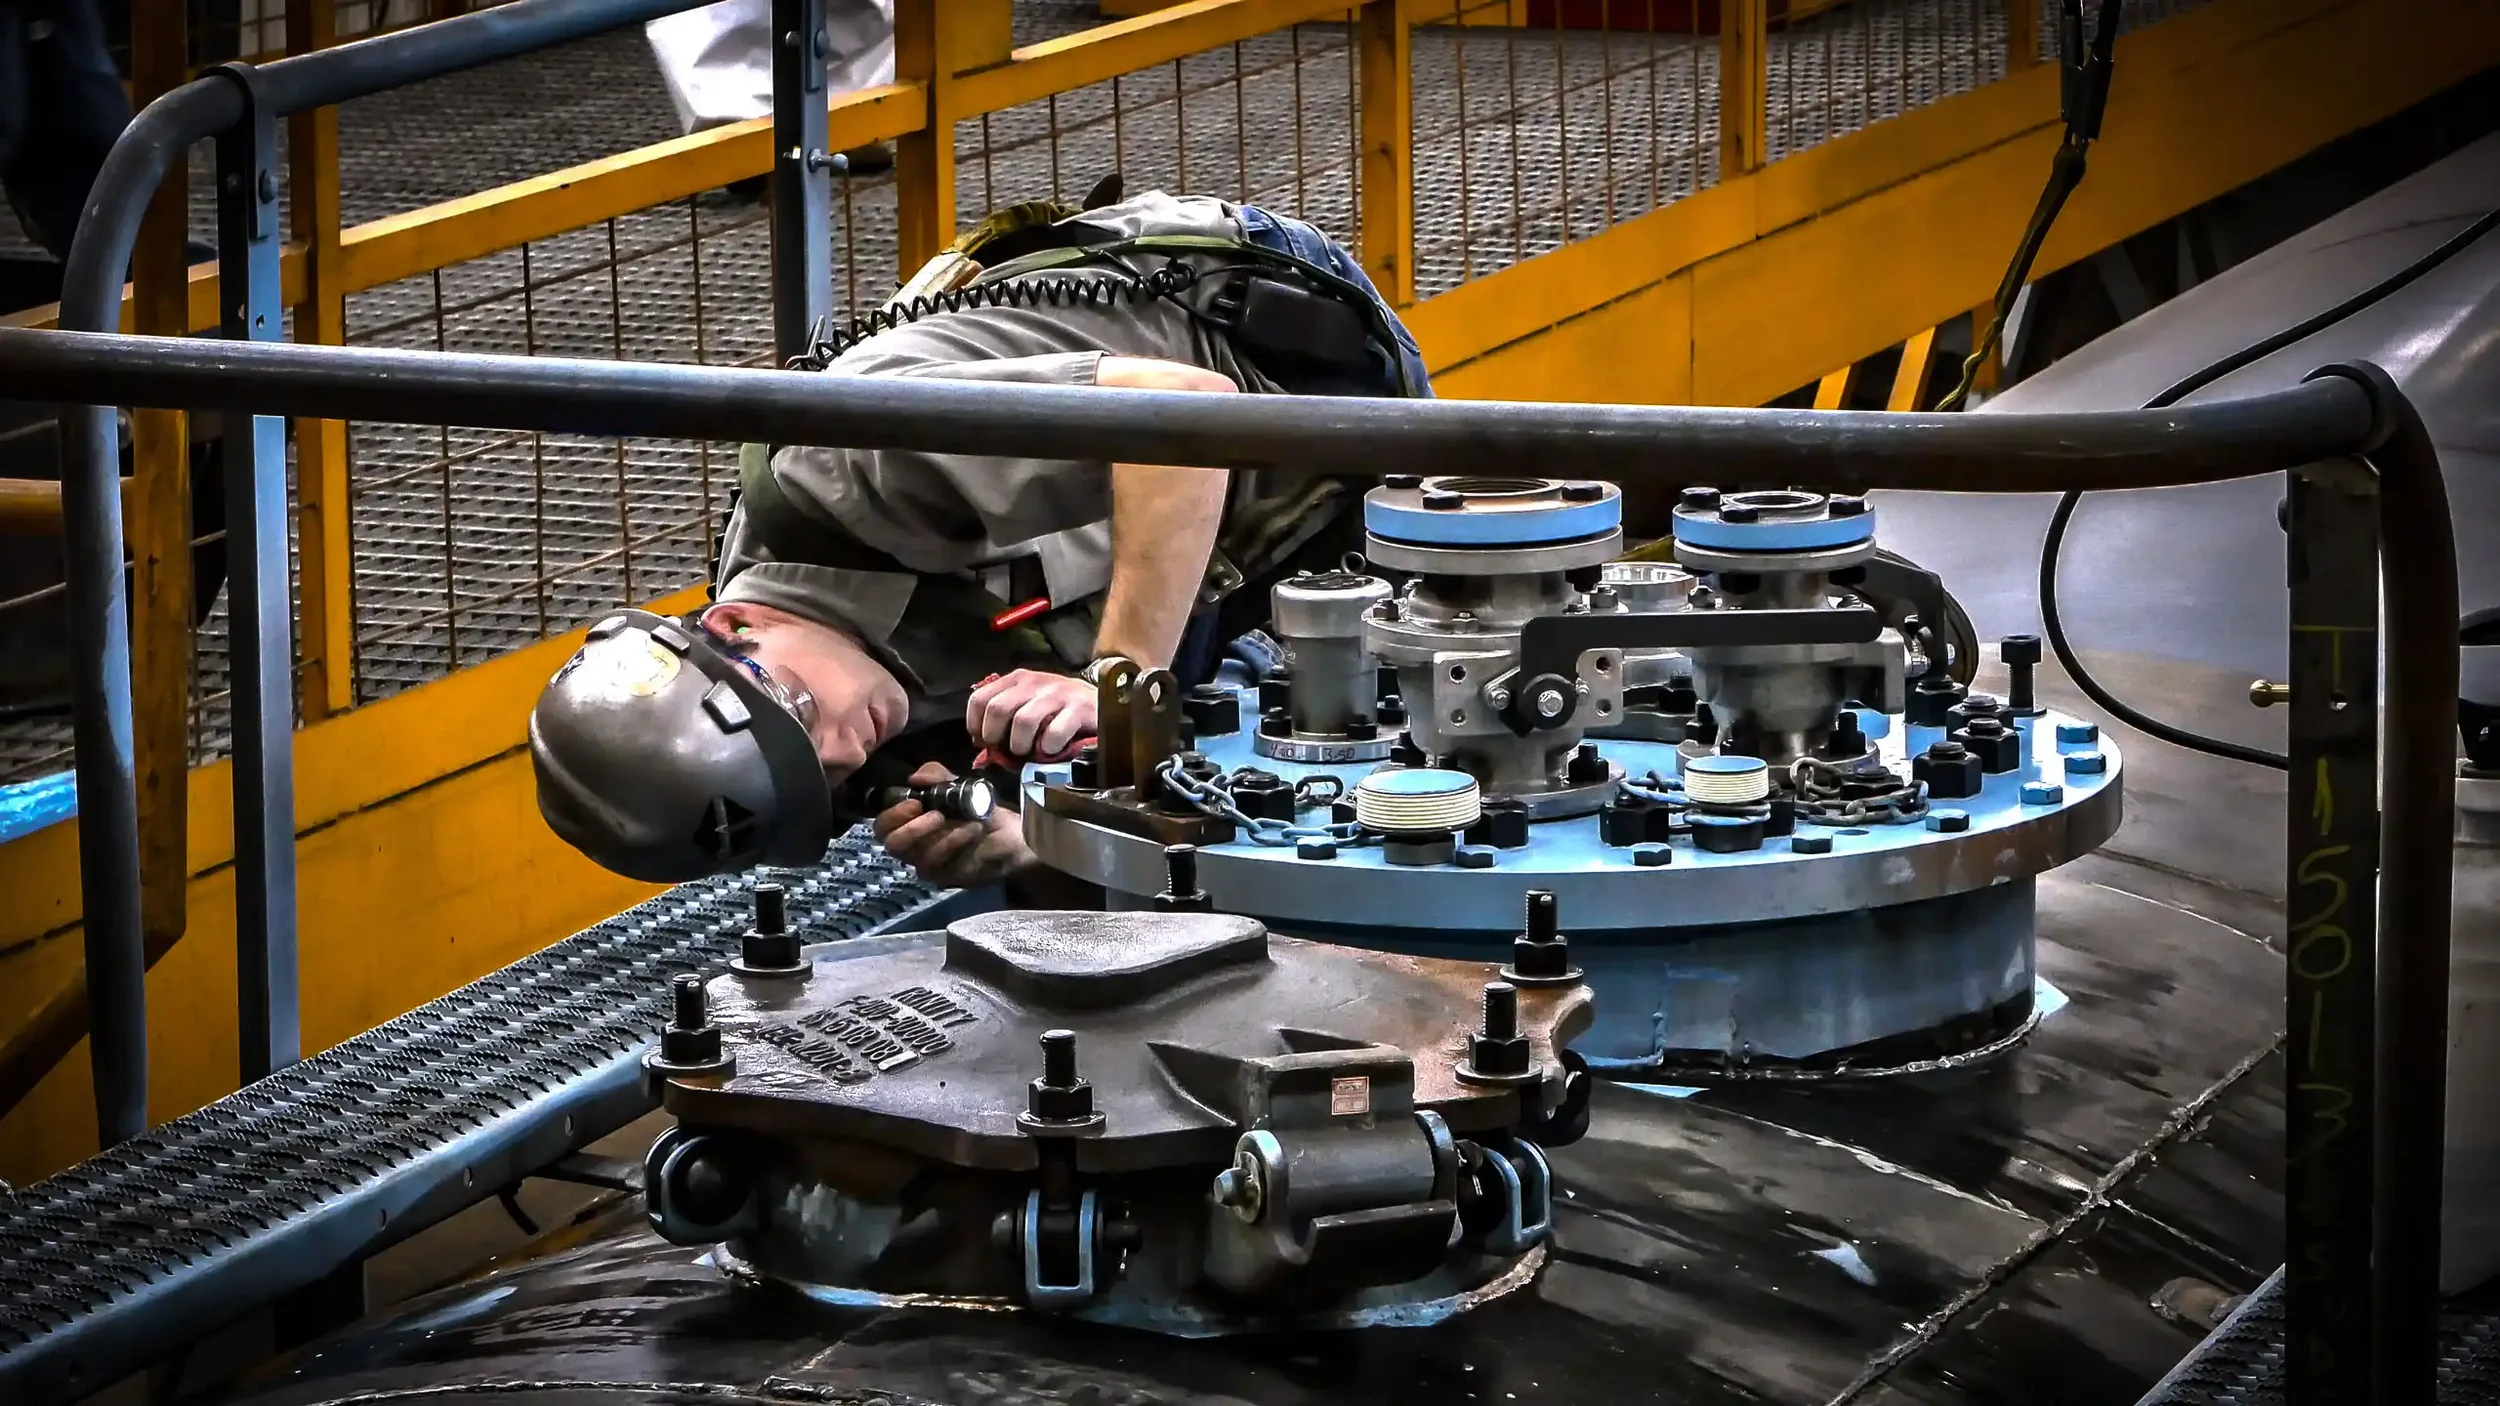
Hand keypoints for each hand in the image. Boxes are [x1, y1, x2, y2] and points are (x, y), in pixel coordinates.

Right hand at [875, 762, 1034, 887]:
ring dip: (939, 834)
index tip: (915, 801)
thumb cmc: (981, 810)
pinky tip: (971, 829)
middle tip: (935, 813)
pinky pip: (938, 863)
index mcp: (911, 823)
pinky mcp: (945, 876)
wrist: (1014, 835)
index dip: (892, 813)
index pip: (883, 825)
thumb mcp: (959, 786)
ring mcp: (928, 863)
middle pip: (890, 843)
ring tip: (965, 819)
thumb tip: (914, 778)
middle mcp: (914, 846)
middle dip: (909, 827)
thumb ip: (936, 777)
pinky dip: (954, 842)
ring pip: (915, 855)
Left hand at [967, 669, 1095, 761]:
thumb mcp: (1030, 704)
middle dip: (995, 736)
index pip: (980, 698)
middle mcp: (1035, 683)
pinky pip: (1054, 733)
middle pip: (998, 709)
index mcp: (1018, 679)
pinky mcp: (1079, 709)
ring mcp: (1058, 694)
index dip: (975, 724)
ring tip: (1027, 752)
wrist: (1102, 702)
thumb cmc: (1061, 709)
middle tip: (1005, 749)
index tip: (983, 741)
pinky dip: (1048, 748)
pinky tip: (1051, 749)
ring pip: (1023, 721)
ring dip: (1020, 745)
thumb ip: (1006, 717)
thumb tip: (982, 745)